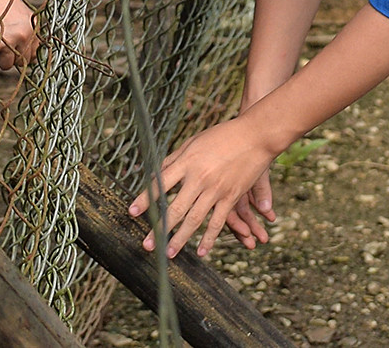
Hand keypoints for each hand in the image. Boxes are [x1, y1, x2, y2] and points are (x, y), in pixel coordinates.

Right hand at [0, 0, 37, 70]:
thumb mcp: (21, 13)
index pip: (33, 54)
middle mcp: (25, 34)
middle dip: (10, 56)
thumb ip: (27, 32)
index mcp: (33, 26)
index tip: (13, 49)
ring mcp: (10, 40)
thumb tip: (30, 56)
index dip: (21, 53)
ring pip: (6, 65)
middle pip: (21, 62)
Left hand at [126, 115, 280, 256]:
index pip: (160, 184)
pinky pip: (218, 222)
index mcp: (187, 162)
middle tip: (147, 244)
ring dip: (180, 239)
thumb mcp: (194, 142)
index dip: (145, 199)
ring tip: (169, 253)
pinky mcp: (231, 197)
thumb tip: (156, 174)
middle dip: (160, 228)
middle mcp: (199, 178)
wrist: (256, 136)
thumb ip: (174, 159)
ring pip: (194, 219)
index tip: (132, 212)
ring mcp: (216, 189)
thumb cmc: (222, 136)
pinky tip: (200, 251)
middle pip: (175, 208)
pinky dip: (209, 238)